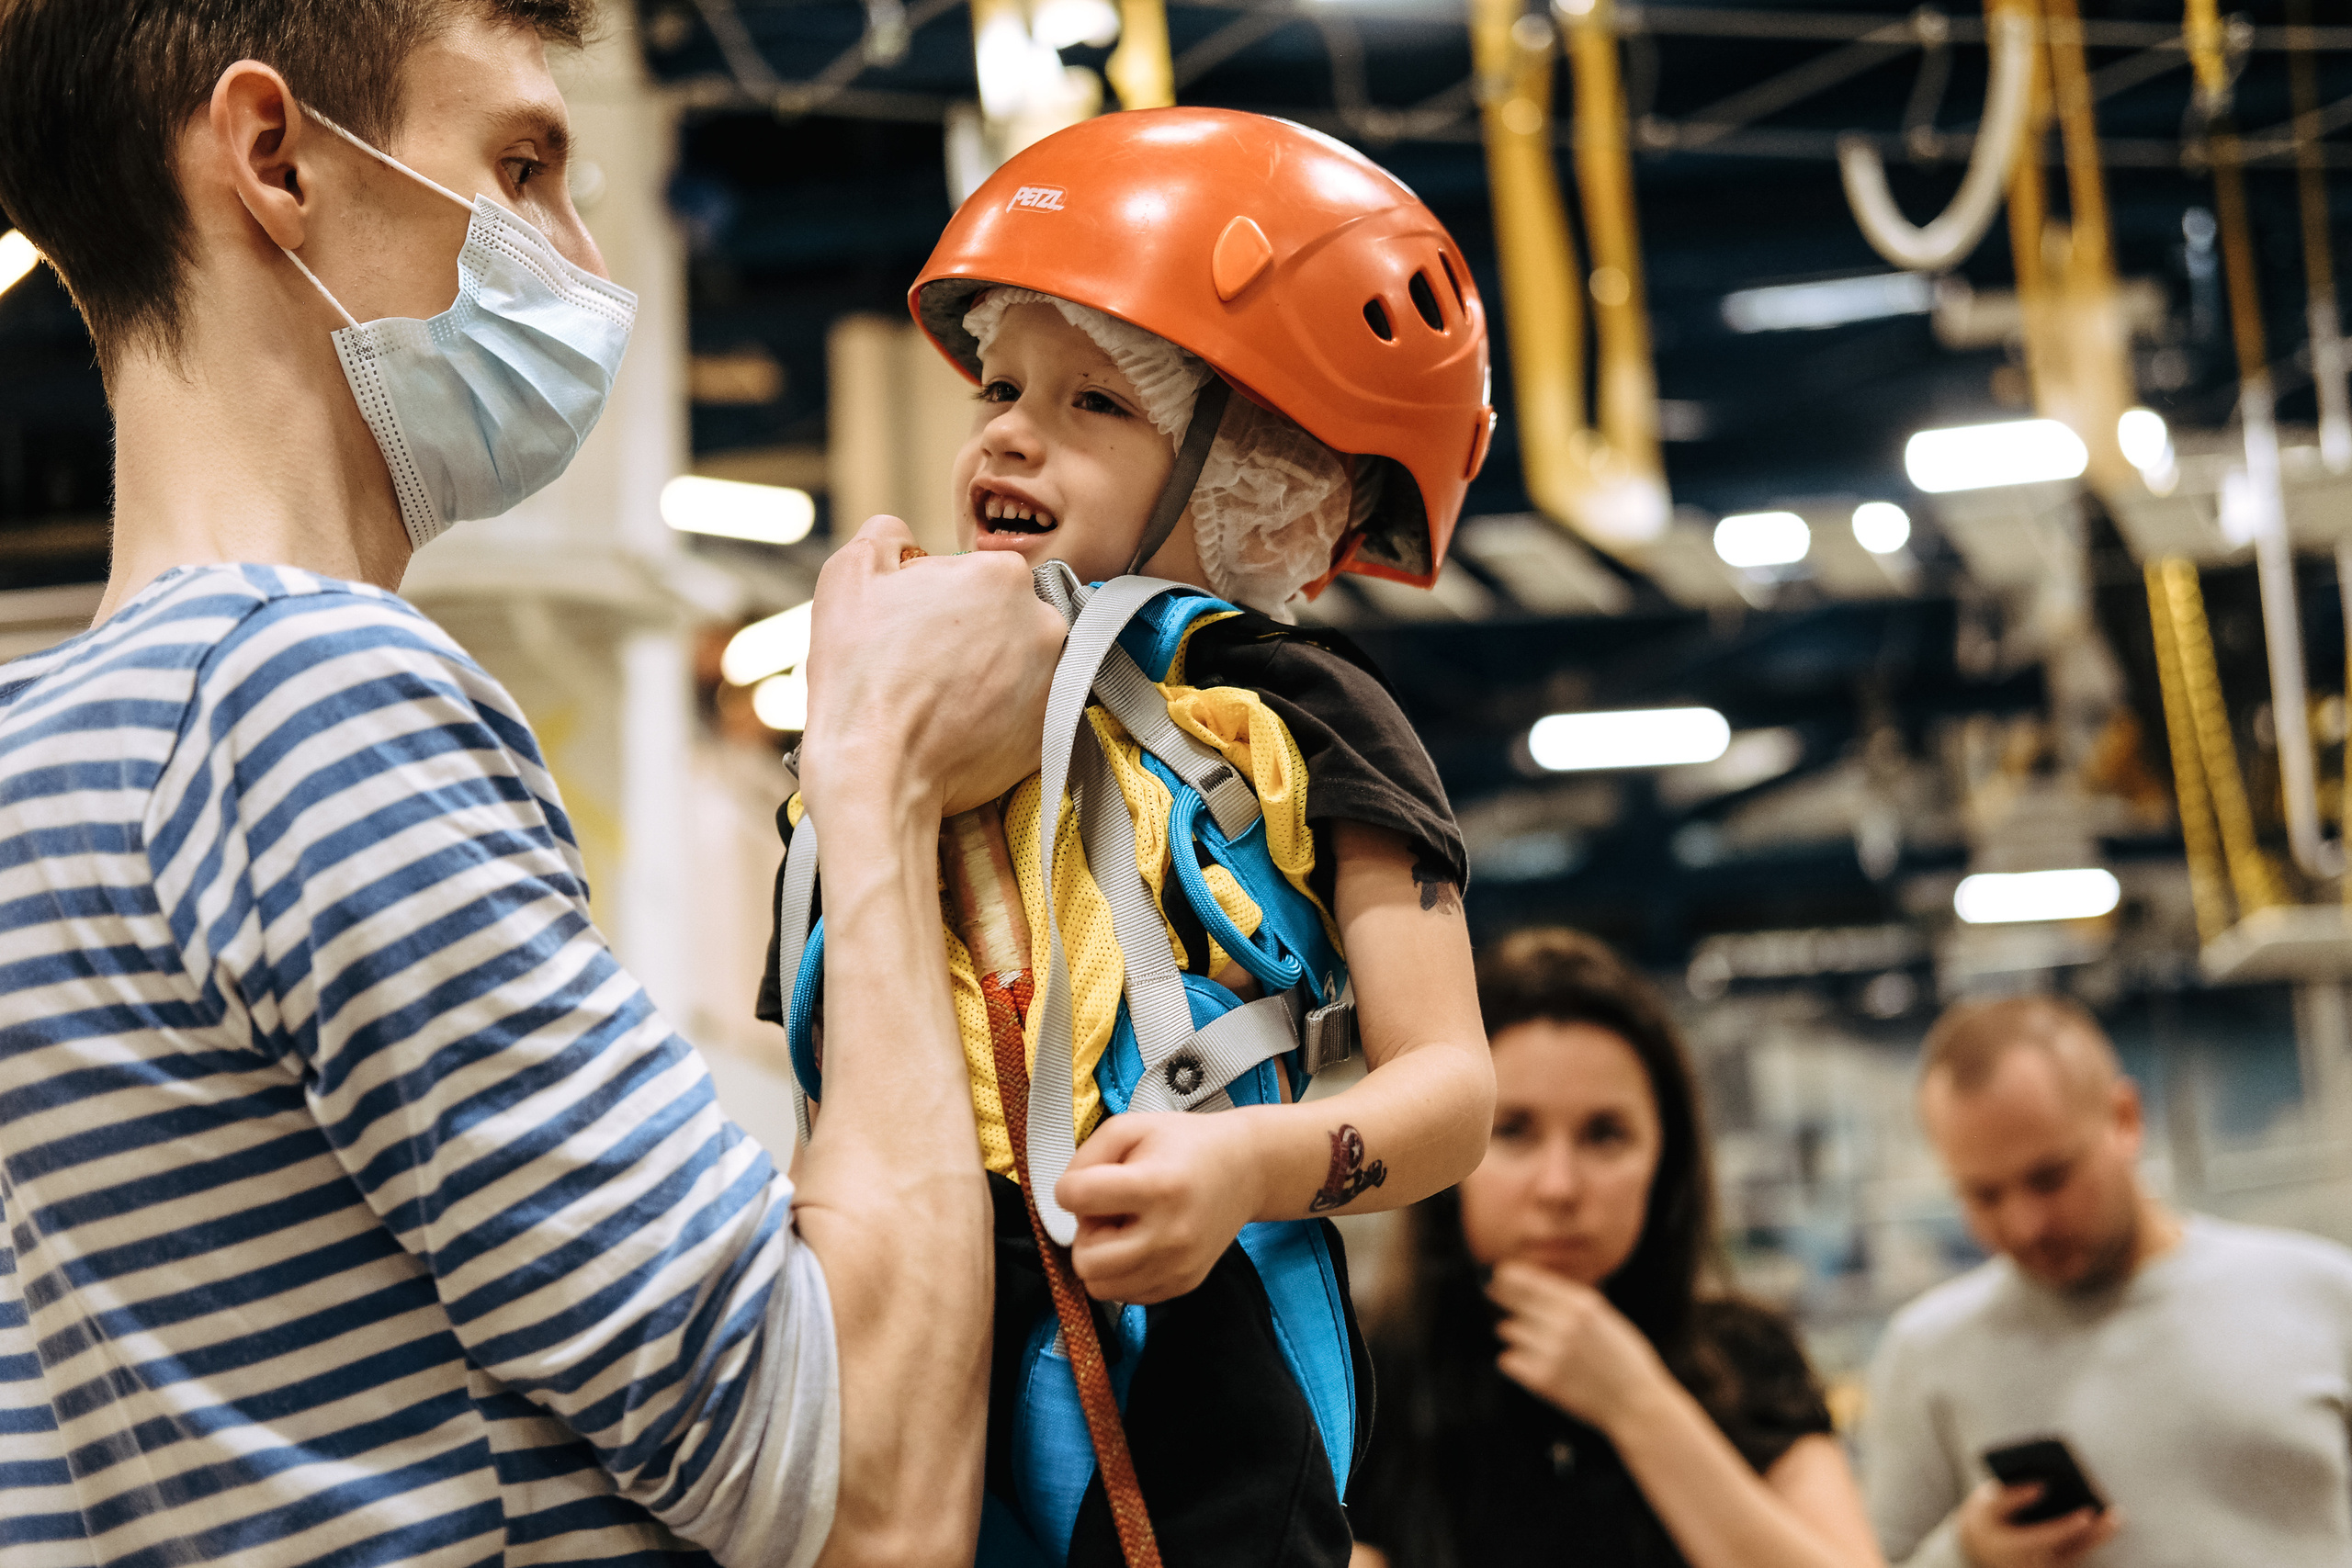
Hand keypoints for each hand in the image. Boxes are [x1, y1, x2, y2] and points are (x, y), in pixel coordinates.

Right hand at [796, 515, 1065, 822]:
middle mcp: (1043, 623)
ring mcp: (1054, 681)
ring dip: (986, 673)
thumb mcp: (852, 573)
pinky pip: (1024, 711)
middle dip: (969, 635)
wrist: (876, 770)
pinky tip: (957, 727)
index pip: (974, 574)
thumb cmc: (861, 672)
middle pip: (1003, 618)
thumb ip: (886, 535)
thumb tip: (903, 535)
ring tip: (938, 700)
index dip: (936, 598)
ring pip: (1017, 663)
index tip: (911, 628)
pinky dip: (997, 716)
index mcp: (1002, 575)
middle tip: (922, 666)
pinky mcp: (1051, 732)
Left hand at [1057, 1111, 1267, 1303]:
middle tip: (1110, 1210)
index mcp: (1157, 1186)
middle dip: (1087, 1232)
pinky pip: (1126, 1295)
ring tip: (1126, 1227)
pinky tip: (1142, 1242)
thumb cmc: (1184, 1144)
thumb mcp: (1130, 1128)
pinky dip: (1123, 1271)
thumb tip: (1064, 1199)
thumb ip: (1085, 1158)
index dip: (1071, 1187)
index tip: (1091, 1181)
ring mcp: (1179, 1266)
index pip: (1076, 1198)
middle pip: (1086, 1260)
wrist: (1245, 1169)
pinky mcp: (1183, 1284)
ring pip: (1100, 1286)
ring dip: (1103, 1256)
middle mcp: (1170, 1234)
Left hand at [1487, 1260, 1671, 1434]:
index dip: (1509, 1276)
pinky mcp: (1541, 1379)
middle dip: (1503, 1297)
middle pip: (1514, 1301)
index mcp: (1583, 1305)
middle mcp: (1564, 1324)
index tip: (1497, 1274)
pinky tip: (1532, 1363)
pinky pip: (1508, 1359)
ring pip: (1508, 1329)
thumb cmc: (1624, 1360)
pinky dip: (1516, 1360)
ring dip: (1516, 1333)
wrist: (1635, 1403)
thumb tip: (1536, 1283)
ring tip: (1537, 1343)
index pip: (1531, 1281)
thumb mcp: (1606, 1319)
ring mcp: (1551, 1352)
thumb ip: (1573, 1302)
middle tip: (1492, 1293)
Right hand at [1955, 1481, 2119, 1567]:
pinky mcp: (2054, 1567)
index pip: (2045, 1539)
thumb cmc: (1985, 1520)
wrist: (1981, 1548)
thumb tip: (2042, 1486)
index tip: (2087, 1512)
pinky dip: (2091, 1540)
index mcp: (2012, 1548)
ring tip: (2115, 1516)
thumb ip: (2011, 1495)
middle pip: (2070, 1550)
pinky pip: (2077, 1555)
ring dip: (2098, 1537)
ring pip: (2078, 1554)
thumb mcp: (1986, 1504)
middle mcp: (2031, 1564)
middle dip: (2093, 1533)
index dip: (2067, 1527)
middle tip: (2112, 1515)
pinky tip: (2105, 1524)